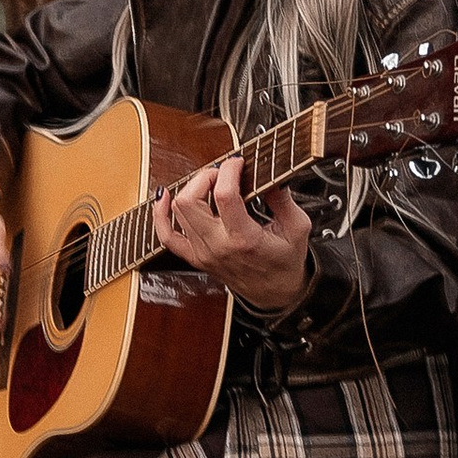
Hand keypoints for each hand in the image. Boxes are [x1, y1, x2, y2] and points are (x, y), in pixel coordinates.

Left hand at [153, 157, 311, 313]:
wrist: (275, 295)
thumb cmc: (286, 262)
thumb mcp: (296, 228)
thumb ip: (283, 199)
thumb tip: (270, 173)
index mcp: (244, 239)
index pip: (223, 196)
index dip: (228, 171)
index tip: (238, 162)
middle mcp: (218, 246)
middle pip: (190, 201)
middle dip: (204, 177)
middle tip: (222, 172)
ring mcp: (203, 253)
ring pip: (177, 211)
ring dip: (191, 189)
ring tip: (209, 183)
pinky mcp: (195, 257)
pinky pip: (166, 236)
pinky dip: (160, 214)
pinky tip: (164, 197)